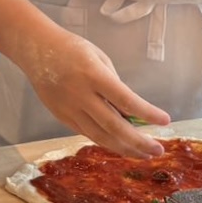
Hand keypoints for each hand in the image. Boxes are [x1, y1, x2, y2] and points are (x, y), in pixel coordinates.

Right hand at [20, 28, 169, 156]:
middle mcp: (82, 96)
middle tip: (158, 150)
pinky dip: (107, 141)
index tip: (165, 121)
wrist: (36, 50)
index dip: (146, 113)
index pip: (125, 99)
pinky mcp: (62, 117)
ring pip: (100, 136)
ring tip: (144, 154)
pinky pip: (88, 134)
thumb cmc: (72, 48)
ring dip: (125, 148)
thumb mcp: (99, 58)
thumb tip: (130, 110)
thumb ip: (114, 84)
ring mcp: (70, 109)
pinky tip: (122, 146)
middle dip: (138, 141)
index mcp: (93, 75)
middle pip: (114, 126)